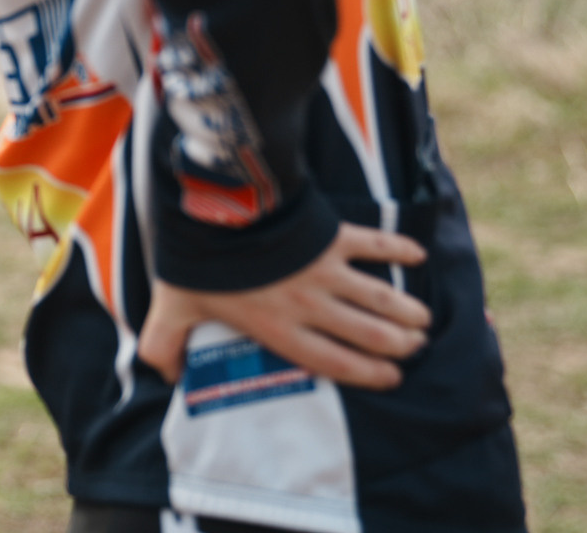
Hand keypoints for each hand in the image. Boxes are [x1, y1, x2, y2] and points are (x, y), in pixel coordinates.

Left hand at [139, 223, 429, 390]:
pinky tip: (418, 255)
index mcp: (279, 328)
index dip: (367, 374)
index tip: (392, 378)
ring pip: (380, 297)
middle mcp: (310, 305)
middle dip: (397, 344)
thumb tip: (165, 375)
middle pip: (368, 333)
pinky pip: (373, 244)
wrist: (216, 207)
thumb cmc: (195, 260)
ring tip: (422, 321)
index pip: (333, 361)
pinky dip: (398, 248)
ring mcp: (324, 270)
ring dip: (405, 310)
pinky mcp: (331, 235)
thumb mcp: (171, 308)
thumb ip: (164, 344)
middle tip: (414, 345)